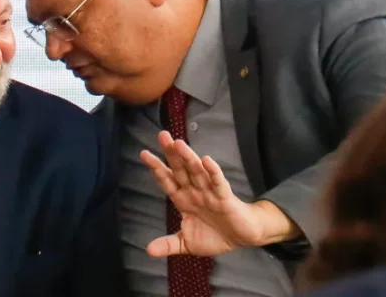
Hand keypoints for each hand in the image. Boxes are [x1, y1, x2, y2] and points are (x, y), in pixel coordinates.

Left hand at [140, 131, 299, 257]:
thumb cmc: (214, 235)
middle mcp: (194, 191)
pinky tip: (206, 160)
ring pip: (197, 172)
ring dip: (189, 158)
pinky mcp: (225, 197)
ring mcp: (209, 192)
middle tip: (162, 135)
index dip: (156, 168)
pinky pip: (218, 182)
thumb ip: (168, 244)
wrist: (241, 239)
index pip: (167, 180)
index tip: (144, 153)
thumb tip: (148, 250)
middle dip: (170, 153)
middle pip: (180, 169)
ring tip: (178, 144)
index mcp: (183, 199)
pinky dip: (213, 172)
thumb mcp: (187, 243)